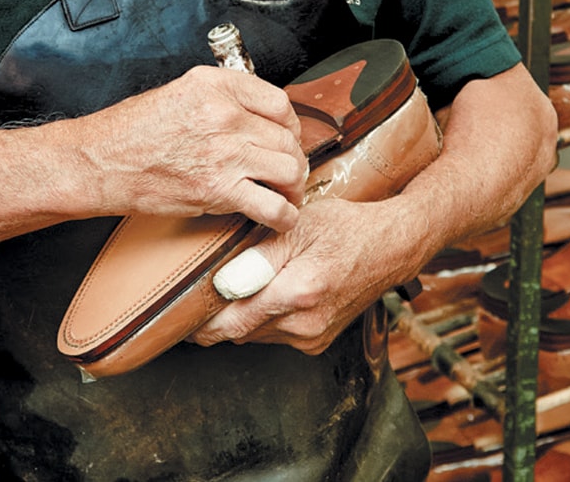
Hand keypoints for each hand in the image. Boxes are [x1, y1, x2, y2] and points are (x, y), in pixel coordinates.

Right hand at [84, 65, 306, 231]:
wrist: (102, 161)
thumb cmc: (132, 130)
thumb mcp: (180, 92)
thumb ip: (220, 98)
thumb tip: (254, 115)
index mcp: (215, 86)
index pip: (278, 102)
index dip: (290, 124)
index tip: (287, 137)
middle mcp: (225, 114)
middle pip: (286, 138)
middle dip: (294, 159)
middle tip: (288, 172)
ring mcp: (224, 152)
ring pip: (288, 170)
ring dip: (293, 187)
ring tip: (287, 194)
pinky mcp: (218, 190)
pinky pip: (272, 206)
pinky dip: (284, 216)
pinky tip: (278, 217)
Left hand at [189, 199, 406, 354]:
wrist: (390, 247)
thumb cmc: (344, 229)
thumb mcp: (298, 228)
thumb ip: (257, 256)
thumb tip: (222, 281)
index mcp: (299, 293)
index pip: (233, 321)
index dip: (200, 320)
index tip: (180, 310)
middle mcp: (305, 324)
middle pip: (239, 332)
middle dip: (214, 317)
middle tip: (193, 296)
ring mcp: (312, 338)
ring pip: (254, 335)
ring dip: (238, 317)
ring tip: (227, 287)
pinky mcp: (317, 342)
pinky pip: (274, 335)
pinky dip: (260, 318)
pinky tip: (260, 292)